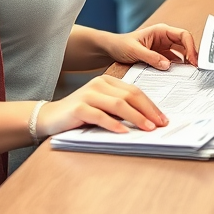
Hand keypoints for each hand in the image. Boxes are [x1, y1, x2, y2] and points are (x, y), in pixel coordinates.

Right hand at [38, 74, 167, 134]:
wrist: (50, 117)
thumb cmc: (80, 114)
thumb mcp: (102, 107)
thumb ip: (120, 108)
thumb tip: (148, 121)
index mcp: (107, 81)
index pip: (135, 91)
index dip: (151, 105)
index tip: (163, 118)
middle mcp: (98, 84)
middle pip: (130, 96)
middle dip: (148, 111)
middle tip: (160, 124)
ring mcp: (88, 94)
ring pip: (118, 104)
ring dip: (136, 117)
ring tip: (147, 128)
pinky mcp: (78, 108)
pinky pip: (100, 116)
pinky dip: (114, 124)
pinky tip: (123, 132)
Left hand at [105, 23, 198, 69]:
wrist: (111, 50)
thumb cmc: (121, 45)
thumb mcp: (134, 50)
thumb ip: (151, 57)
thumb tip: (167, 65)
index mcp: (161, 31)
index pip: (183, 36)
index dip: (191, 47)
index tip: (193, 60)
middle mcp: (165, 38)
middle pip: (186, 45)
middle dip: (192, 56)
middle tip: (197, 70)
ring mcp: (164, 48)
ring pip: (182, 55)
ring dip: (186, 64)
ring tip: (191, 75)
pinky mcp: (161, 58)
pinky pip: (174, 63)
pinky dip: (178, 69)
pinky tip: (180, 77)